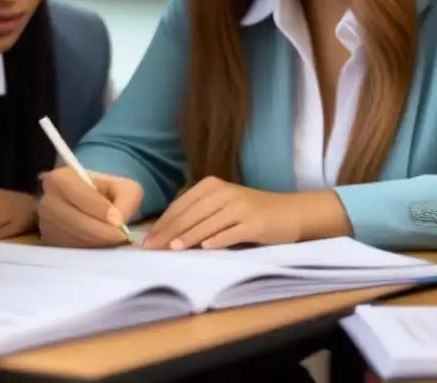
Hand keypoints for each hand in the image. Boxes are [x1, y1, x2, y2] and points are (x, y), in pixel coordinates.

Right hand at [37, 167, 142, 246]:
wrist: (91, 203)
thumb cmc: (107, 192)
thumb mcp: (125, 187)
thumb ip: (126, 199)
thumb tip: (118, 221)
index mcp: (62, 178)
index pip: (79, 195)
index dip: (99, 209)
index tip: (119, 221)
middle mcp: (47, 200)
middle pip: (72, 219)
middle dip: (99, 230)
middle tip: (121, 236)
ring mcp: (44, 223)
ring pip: (70, 236)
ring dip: (95, 241)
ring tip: (114, 239)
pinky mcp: (48, 242)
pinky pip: (67, 249)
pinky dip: (88, 249)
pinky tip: (101, 244)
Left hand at [144, 176, 346, 250]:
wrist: (289, 212)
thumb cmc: (250, 212)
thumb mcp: (222, 206)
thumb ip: (199, 215)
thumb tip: (165, 234)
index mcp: (212, 186)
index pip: (181, 205)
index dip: (163, 223)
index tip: (147, 240)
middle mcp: (225, 193)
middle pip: (191, 214)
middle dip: (168, 232)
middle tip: (151, 249)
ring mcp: (241, 207)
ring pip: (208, 223)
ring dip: (188, 237)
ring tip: (171, 249)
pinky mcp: (254, 222)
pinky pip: (232, 232)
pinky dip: (218, 240)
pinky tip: (205, 249)